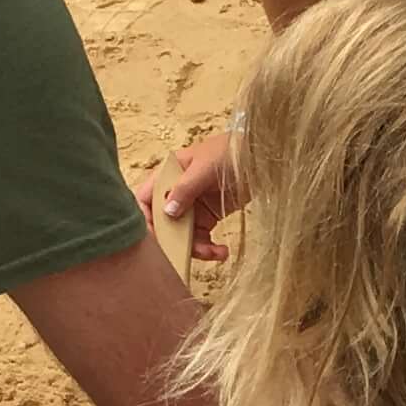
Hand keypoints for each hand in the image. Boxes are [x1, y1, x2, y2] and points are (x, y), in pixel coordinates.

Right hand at [137, 129, 237, 260]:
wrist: (261, 157)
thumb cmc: (231, 151)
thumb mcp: (205, 167)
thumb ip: (185, 189)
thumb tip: (168, 212)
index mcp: (169, 174)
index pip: (144, 199)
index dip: (145, 220)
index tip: (157, 238)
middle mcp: (176, 192)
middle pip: (164, 223)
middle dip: (174, 242)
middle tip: (188, 254)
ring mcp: (192, 206)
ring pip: (183, 236)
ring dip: (196, 249)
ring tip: (215, 252)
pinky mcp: (208, 217)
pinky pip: (201, 238)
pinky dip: (209, 248)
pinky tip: (222, 251)